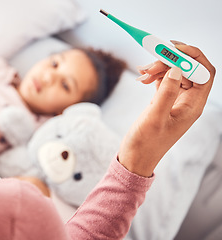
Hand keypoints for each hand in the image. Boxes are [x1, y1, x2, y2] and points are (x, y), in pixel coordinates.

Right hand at [119, 44, 214, 176]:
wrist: (134, 158)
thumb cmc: (145, 143)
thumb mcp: (155, 118)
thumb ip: (167, 92)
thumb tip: (177, 68)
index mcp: (193, 106)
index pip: (204, 72)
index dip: (192, 57)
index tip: (172, 49)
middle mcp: (188, 101)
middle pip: (187, 69)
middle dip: (169, 61)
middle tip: (148, 65)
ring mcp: (175, 100)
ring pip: (174, 73)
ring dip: (158, 67)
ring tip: (141, 73)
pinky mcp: (163, 101)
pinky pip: (163, 80)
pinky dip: (153, 75)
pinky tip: (141, 78)